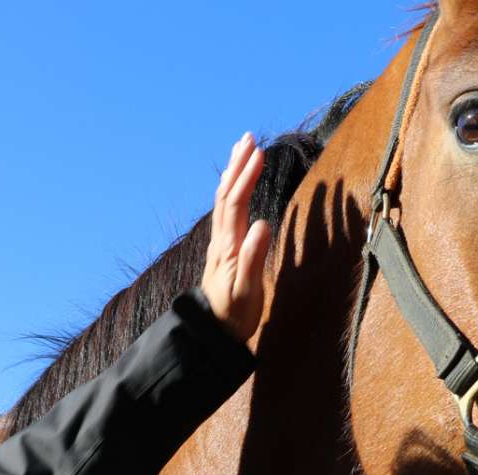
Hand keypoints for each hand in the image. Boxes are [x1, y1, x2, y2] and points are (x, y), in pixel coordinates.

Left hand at [201, 133, 270, 342]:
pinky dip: (232, 190)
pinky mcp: (224, 249)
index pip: (236, 203)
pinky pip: (225, 211)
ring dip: (233, 174)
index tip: (258, 153)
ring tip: (242, 151)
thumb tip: (264, 223)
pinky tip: (236, 185)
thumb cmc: (235, 315)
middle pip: (226, 194)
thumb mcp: (248, 291)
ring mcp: (220, 243)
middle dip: (238, 165)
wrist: (213, 333)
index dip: (246, 177)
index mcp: (228, 247)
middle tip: (249, 138)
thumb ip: (255, 257)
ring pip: (223, 200)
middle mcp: (221, 240)